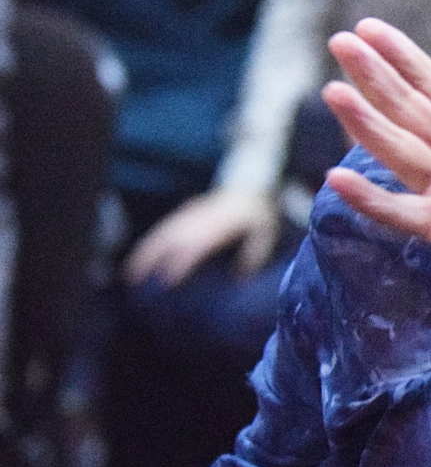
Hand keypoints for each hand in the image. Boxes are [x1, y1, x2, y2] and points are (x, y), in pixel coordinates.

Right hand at [123, 187, 279, 285]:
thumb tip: (241, 277)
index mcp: (219, 224)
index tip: (168, 280)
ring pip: (161, 232)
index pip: (195, 244)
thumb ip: (254, 254)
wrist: (249, 186)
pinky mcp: (184, 213)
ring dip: (144, 251)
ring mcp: (190, 214)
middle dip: (152, 259)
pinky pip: (162, 227)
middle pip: (170, 238)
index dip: (181, 261)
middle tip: (135, 280)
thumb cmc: (258, 215)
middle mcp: (200, 218)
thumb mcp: (265, 232)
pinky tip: (139, 255)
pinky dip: (148, 242)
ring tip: (130, 272)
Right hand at [321, 18, 430, 313]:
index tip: (369, 27)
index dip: (404, 57)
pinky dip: (369, 199)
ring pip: (398, 149)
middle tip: (339, 41)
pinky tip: (337, 180)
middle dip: (375, 76)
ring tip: (334, 93)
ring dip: (365, 124)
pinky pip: (400, 211)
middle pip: (408, 108)